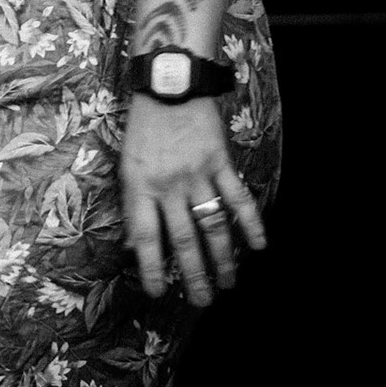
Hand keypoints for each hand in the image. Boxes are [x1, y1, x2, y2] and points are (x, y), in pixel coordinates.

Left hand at [120, 93, 266, 305]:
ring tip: (229, 283)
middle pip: (183, 239)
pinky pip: (238, 198)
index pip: (145, 237)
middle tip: (202, 301)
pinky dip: (251, 223)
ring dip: (224, 258)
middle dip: (194, 275)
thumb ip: (133, 202)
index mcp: (139, 186)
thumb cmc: (142, 127)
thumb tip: (133, 244)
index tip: (158, 293)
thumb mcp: (125, 164)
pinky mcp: (221, 162)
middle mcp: (168, 185)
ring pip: (213, 226)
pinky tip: (260, 245)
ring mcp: (197, 174)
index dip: (152, 268)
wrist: (168, 85)